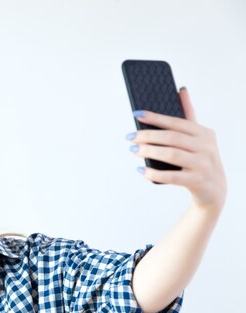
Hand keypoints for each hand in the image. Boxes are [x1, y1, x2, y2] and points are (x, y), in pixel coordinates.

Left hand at [129, 87, 226, 212]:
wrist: (215, 190)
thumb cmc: (201, 159)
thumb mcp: (199, 137)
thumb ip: (189, 115)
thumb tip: (181, 90)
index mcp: (204, 133)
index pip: (176, 122)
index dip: (155, 117)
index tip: (136, 114)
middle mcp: (206, 147)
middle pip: (172, 137)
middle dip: (148, 135)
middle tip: (130, 136)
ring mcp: (203, 164)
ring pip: (172, 155)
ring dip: (149, 151)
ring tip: (133, 149)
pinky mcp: (197, 181)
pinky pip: (172, 177)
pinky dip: (154, 173)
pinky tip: (141, 170)